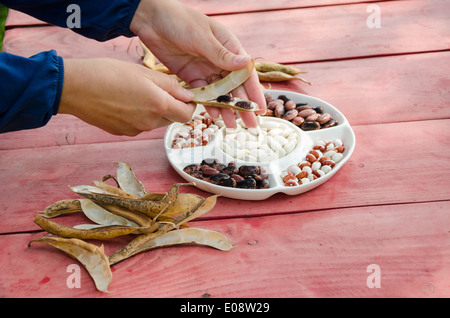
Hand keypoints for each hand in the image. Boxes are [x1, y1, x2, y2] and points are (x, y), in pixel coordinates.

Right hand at [58, 58, 195, 135]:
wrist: (75, 88)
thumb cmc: (108, 74)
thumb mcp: (144, 72)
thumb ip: (170, 85)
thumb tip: (187, 95)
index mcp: (158, 105)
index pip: (187, 115)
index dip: (189, 106)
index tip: (185, 96)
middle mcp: (149, 122)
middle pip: (171, 119)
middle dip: (171, 107)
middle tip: (159, 90)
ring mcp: (135, 130)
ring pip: (155, 123)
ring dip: (154, 111)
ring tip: (137, 93)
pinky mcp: (122, 132)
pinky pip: (139, 126)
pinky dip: (139, 116)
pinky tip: (125, 102)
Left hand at [130, 0, 265, 127]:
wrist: (151, 19)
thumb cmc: (180, 20)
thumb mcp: (202, 37)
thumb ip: (222, 54)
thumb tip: (246, 63)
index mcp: (229, 46)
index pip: (246, 72)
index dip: (254, 92)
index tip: (260, 108)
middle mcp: (220, 59)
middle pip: (235, 86)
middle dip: (242, 105)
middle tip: (249, 124)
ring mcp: (206, 68)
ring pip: (220, 93)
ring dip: (226, 108)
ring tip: (231, 125)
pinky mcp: (191, 75)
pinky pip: (202, 93)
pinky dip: (208, 104)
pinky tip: (213, 115)